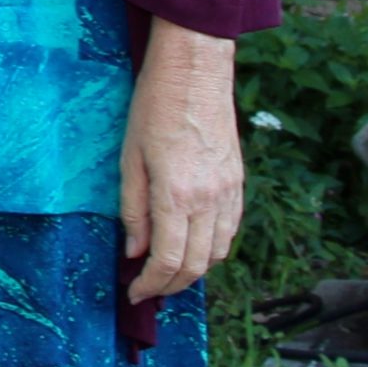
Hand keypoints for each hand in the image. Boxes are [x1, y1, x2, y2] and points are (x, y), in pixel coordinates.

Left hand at [121, 17, 242, 301]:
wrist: (196, 73)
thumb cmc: (153, 108)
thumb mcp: (129, 159)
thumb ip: (133, 209)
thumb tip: (134, 252)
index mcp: (178, 195)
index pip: (169, 260)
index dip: (151, 284)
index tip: (134, 293)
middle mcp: (210, 200)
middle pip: (197, 265)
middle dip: (171, 285)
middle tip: (147, 289)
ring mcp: (230, 193)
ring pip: (217, 252)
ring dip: (193, 271)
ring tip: (166, 273)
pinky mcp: (239, 183)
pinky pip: (230, 231)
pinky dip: (212, 249)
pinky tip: (192, 247)